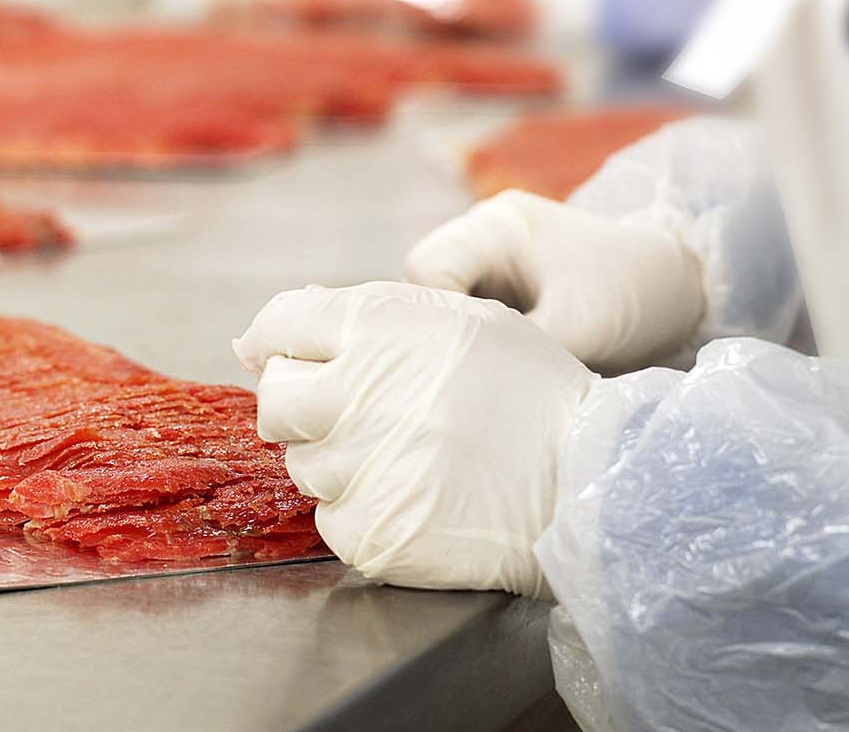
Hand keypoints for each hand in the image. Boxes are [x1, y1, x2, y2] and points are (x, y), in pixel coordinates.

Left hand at [235, 282, 591, 597]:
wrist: (590, 481)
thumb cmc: (530, 393)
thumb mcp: (460, 320)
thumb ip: (362, 317)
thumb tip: (258, 339)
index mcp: (377, 327)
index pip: (278, 325)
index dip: (282, 343)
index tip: (294, 358)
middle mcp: (355, 393)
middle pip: (274, 401)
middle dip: (301, 404)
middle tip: (354, 413)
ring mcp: (360, 468)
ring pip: (303, 464)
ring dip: (339, 460)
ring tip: (406, 456)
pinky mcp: (371, 532)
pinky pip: (333, 520)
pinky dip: (363, 512)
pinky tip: (415, 497)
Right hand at [404, 190, 704, 373]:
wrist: (683, 287)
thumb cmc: (635, 294)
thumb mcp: (579, 327)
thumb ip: (517, 351)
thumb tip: (466, 388)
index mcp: (497, 226)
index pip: (424, 269)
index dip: (435, 317)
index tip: (467, 358)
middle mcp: (484, 233)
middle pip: (424, 285)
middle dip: (444, 330)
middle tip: (473, 370)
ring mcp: (492, 258)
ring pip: (443, 304)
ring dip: (463, 339)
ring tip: (493, 370)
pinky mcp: (505, 284)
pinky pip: (469, 314)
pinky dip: (480, 342)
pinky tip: (501, 366)